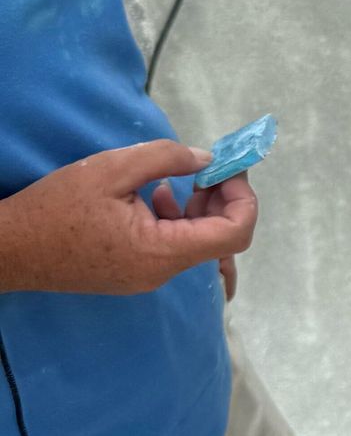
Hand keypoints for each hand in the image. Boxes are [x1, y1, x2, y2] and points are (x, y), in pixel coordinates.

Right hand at [0, 143, 257, 296]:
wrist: (11, 249)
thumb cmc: (56, 208)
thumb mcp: (112, 169)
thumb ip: (166, 158)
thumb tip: (207, 160)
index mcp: (162, 251)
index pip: (234, 234)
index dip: (243, 198)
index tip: (229, 169)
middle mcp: (162, 272)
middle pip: (219, 238)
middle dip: (222, 199)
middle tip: (208, 168)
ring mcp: (148, 277)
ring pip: (196, 243)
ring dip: (198, 208)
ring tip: (174, 181)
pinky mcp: (134, 274)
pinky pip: (171, 248)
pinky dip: (175, 220)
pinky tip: (154, 196)